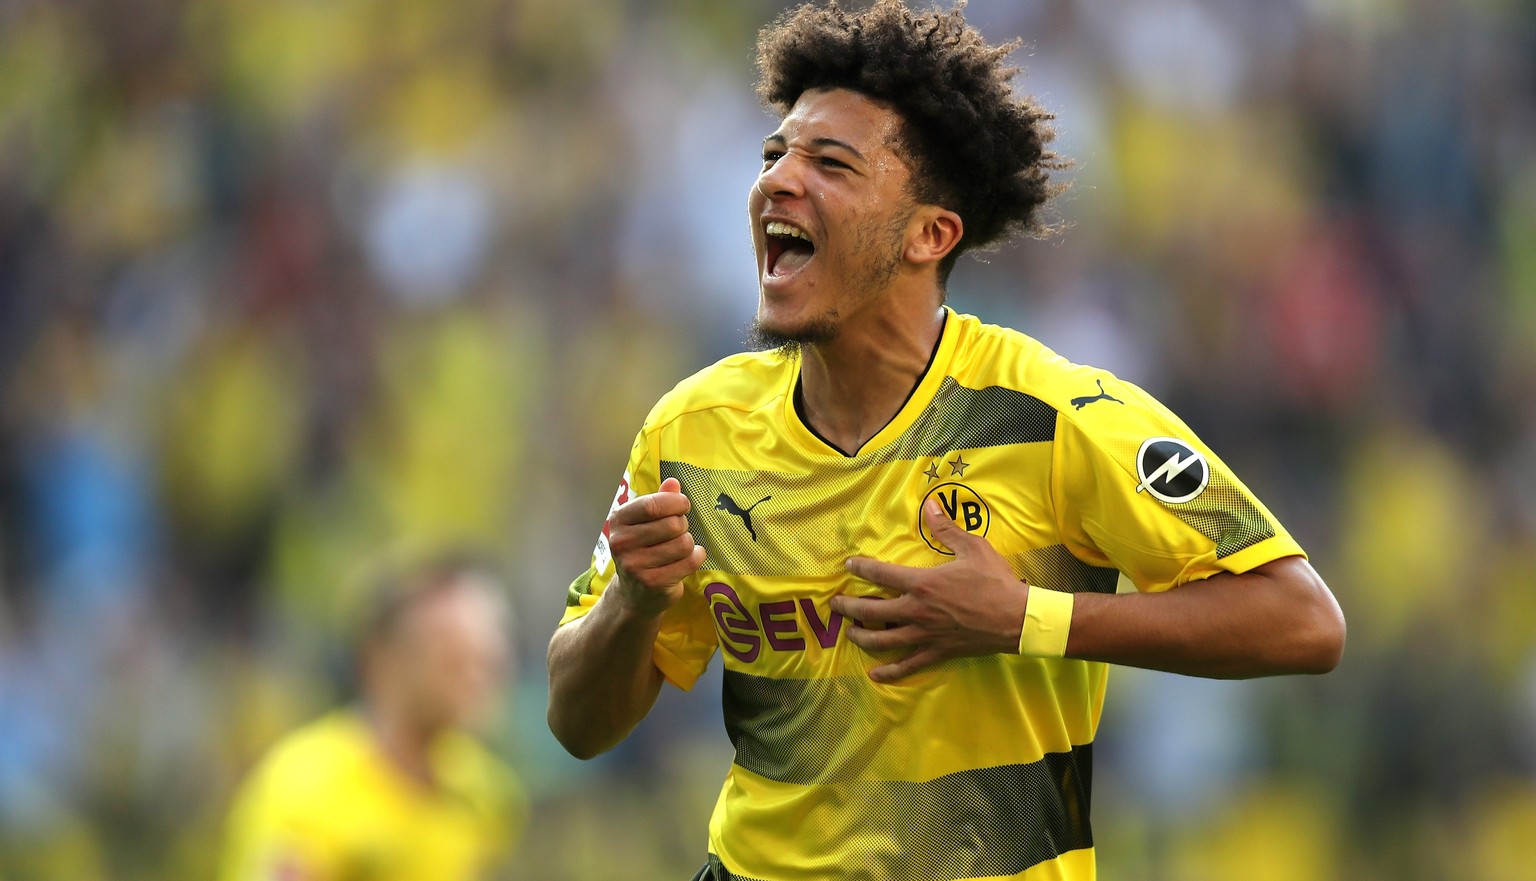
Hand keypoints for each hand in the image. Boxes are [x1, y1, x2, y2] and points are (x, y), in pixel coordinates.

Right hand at [606, 477, 705, 615]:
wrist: (634, 593)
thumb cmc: (644, 549)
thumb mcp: (646, 522)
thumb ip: (660, 501)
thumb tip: (673, 482)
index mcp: (618, 520)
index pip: (653, 505)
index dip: (676, 502)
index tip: (683, 506)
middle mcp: (622, 543)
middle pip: (673, 524)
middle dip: (683, 525)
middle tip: (678, 532)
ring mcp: (635, 565)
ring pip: (684, 544)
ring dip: (689, 544)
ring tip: (679, 548)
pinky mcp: (652, 583)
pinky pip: (690, 562)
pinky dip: (697, 557)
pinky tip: (689, 559)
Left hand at [836, 499, 1029, 681]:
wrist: (1017, 618)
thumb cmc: (995, 581)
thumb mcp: (972, 548)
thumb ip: (946, 529)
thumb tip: (930, 506)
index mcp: (922, 584)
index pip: (881, 574)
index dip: (861, 567)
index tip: (849, 564)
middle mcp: (917, 611)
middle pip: (871, 611)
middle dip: (849, 608)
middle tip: (836, 605)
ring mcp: (925, 635)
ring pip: (883, 640)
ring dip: (862, 636)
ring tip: (850, 633)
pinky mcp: (937, 652)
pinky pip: (908, 665)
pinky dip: (890, 671)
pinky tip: (875, 674)